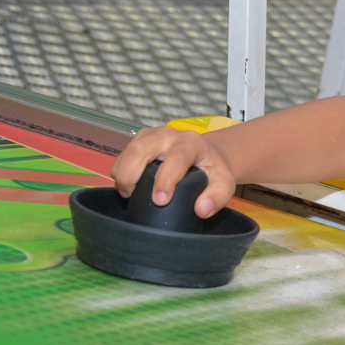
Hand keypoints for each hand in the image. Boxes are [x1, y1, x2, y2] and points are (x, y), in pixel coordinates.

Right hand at [110, 127, 237, 218]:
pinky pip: (123, 155)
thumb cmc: (214, 170)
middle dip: (131, 174)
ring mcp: (151, 135)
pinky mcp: (140, 140)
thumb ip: (218, 197)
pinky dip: (120, 171)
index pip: (176, 158)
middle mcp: (169, 135)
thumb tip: (201, 210)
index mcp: (191, 143)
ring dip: (122, 174)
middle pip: (141, 149)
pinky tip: (128, 186)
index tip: (159, 201)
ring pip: (128, 151)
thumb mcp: (224, 184)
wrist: (207, 154)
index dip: (165, 180)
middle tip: (130, 197)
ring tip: (127, 194)